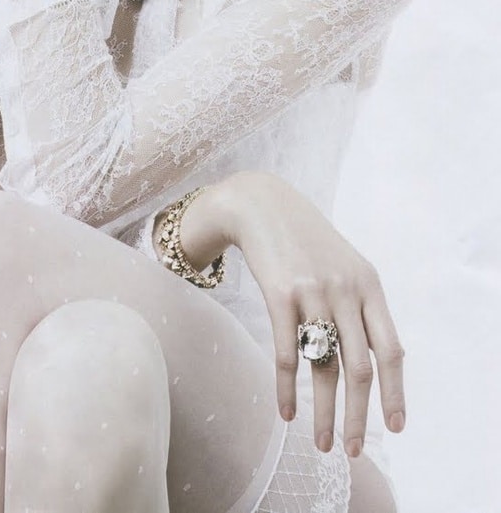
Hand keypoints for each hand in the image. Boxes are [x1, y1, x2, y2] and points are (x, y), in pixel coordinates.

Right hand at [213, 170, 404, 456]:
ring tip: (322, 443)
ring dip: (324, 412)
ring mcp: (313, 292)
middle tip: (353, 450)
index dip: (395, 392)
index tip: (395, 427)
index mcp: (369, 285)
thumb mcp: (344, 265)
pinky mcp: (279, 295)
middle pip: (359, 367)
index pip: (391, 349)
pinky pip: (287, 353)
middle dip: (359, 416)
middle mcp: (345, 290)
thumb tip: (371, 364)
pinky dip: (287, 389)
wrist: (261, 204)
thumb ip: (360, 306)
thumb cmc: (304, 240)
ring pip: (324, 367)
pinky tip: (286, 412)